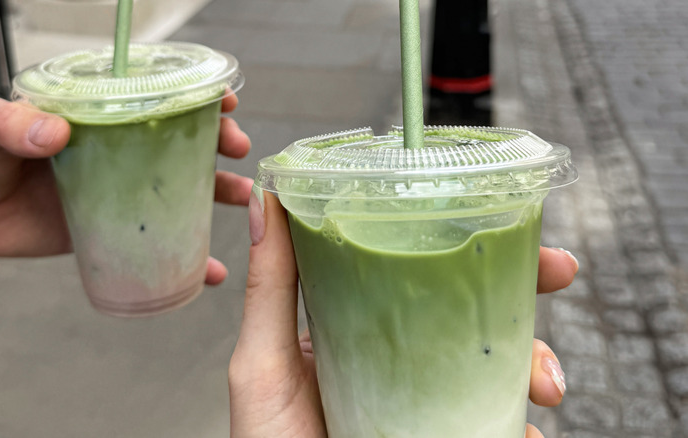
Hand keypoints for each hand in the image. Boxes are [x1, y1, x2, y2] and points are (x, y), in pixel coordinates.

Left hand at [0, 94, 250, 283]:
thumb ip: (13, 122)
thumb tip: (55, 131)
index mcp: (91, 114)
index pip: (151, 97)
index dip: (193, 98)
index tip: (223, 102)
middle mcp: (110, 149)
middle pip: (177, 142)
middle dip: (215, 143)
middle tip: (235, 150)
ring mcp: (112, 189)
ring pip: (176, 188)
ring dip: (214, 192)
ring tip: (241, 199)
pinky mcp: (105, 227)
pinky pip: (152, 237)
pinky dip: (185, 254)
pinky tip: (209, 270)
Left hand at [228, 191, 578, 437]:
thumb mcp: (262, 362)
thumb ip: (268, 288)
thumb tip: (267, 199)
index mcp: (359, 325)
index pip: (418, 269)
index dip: (465, 240)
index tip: (503, 216)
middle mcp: (398, 357)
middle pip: (471, 311)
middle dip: (522, 291)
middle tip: (560, 274)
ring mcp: (424, 399)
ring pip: (495, 364)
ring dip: (534, 361)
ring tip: (544, 382)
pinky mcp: (443, 431)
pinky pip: (494, 422)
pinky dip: (519, 422)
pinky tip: (522, 427)